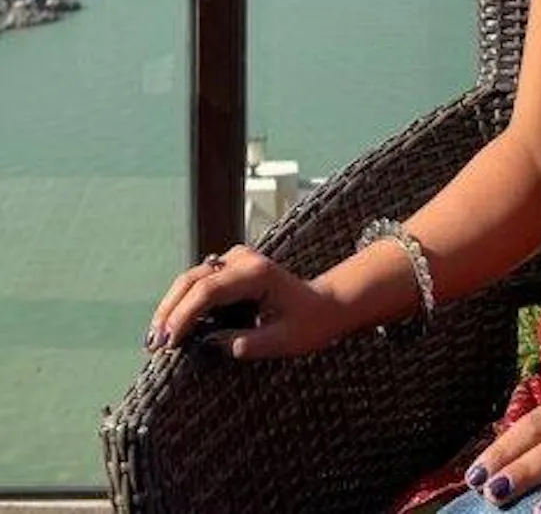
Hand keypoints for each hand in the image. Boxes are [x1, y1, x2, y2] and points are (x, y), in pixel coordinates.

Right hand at [145, 245, 346, 359]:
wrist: (325, 305)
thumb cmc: (309, 324)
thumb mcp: (283, 341)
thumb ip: (247, 343)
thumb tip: (207, 344)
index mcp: (257, 273)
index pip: (208, 290)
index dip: (184, 316)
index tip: (169, 344)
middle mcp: (243, 259)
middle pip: (193, 278)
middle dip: (169, 310)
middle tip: (152, 344)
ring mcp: (236, 260)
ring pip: (192, 278)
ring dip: (171, 306)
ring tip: (155, 339)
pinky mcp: (231, 268)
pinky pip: (200, 282)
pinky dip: (182, 303)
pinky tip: (171, 327)